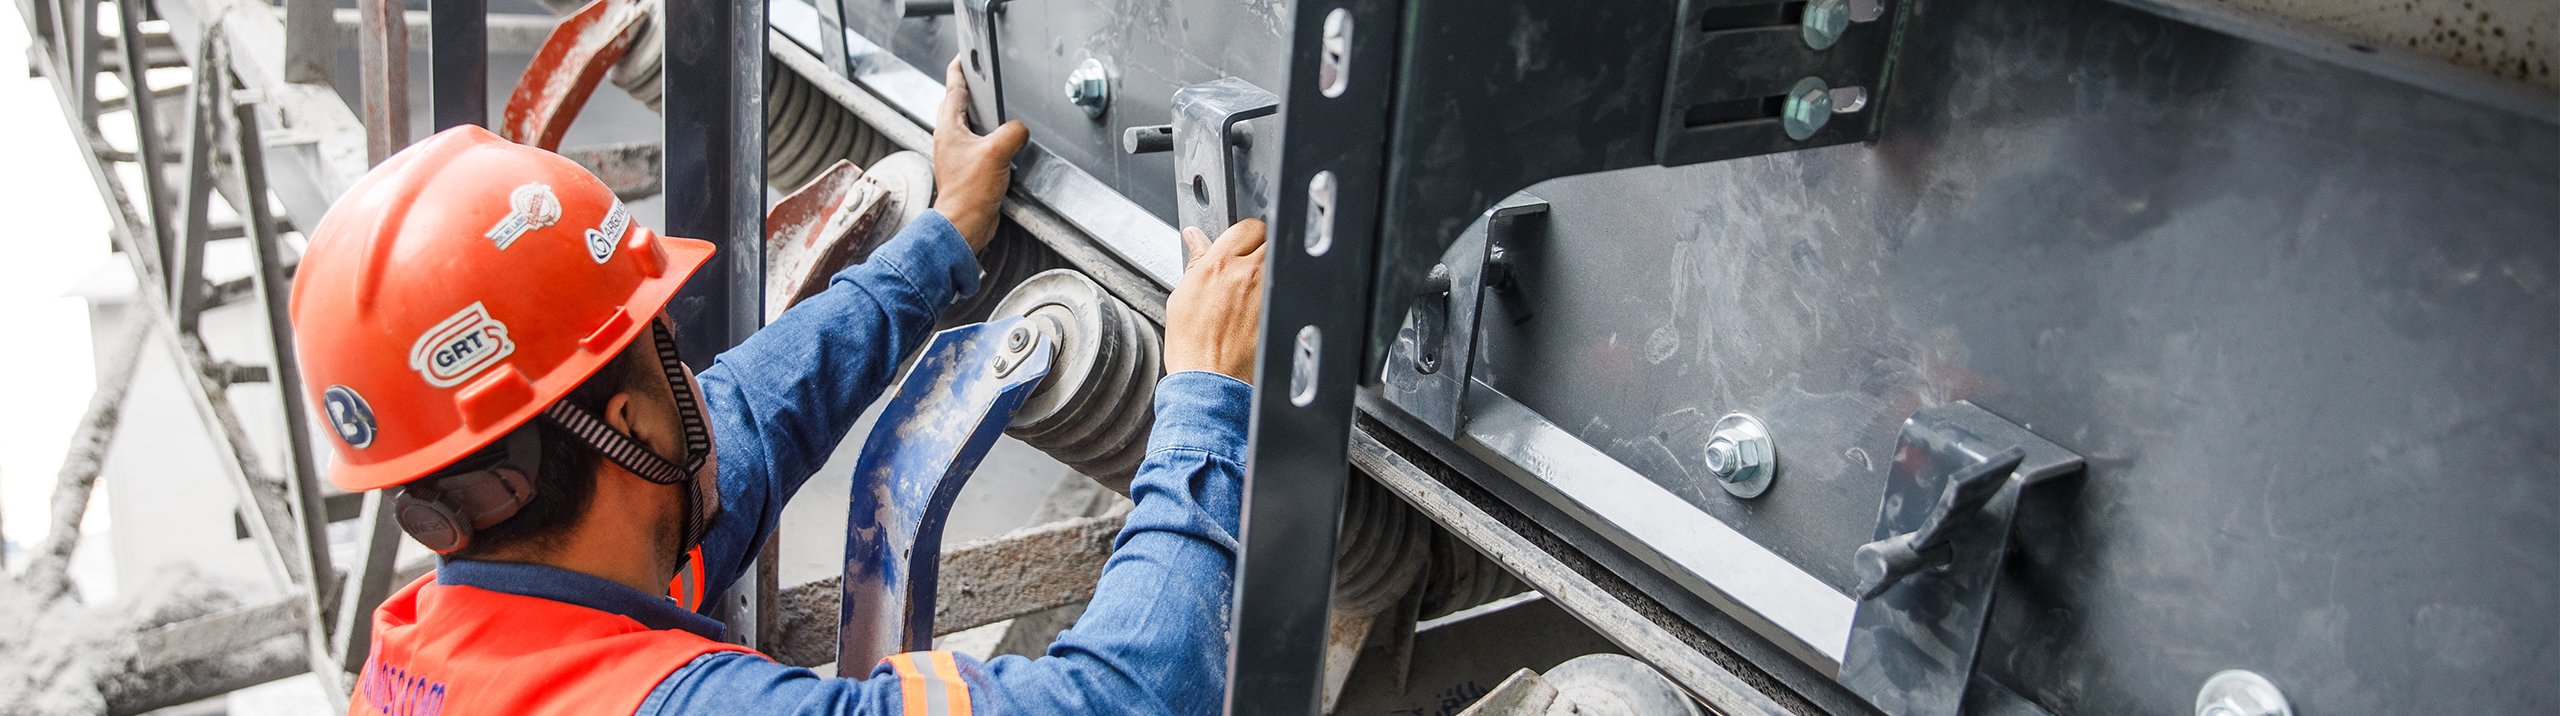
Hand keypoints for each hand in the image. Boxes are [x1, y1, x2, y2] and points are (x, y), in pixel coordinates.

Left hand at [931, 57, 1028, 251]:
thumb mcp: (997, 152)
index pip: (953, 89)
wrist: (964, 224)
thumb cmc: (969, 193)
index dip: (959, 70)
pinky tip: (1002, 145)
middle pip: (956, 105)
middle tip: (978, 81)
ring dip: (979, 117)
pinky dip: (988, 139)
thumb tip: (1020, 129)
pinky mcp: (967, 169)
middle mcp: (949, 139)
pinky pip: (978, 145)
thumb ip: (1013, 132)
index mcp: (949, 128)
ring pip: (967, 125)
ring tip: (993, 110)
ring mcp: (956, 154)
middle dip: (967, 91)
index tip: (962, 57)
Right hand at [1163, 219, 1267, 380]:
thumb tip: (1195, 239)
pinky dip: (1277, 289)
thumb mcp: (1182, 297)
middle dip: (1261, 244)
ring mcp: (1266, 292)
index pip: (1245, 227)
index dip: (1243, 235)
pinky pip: (1286, 286)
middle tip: (1249, 260)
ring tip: (1256, 283)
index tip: (1239, 244)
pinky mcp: (1278, 310)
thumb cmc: (1193, 346)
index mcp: (1219, 265)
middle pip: (1269, 237)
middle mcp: (1247, 273)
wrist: (1209, 379)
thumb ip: (1195, 261)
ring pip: (1279, 259)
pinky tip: (1262, 304)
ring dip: (1271, 264)